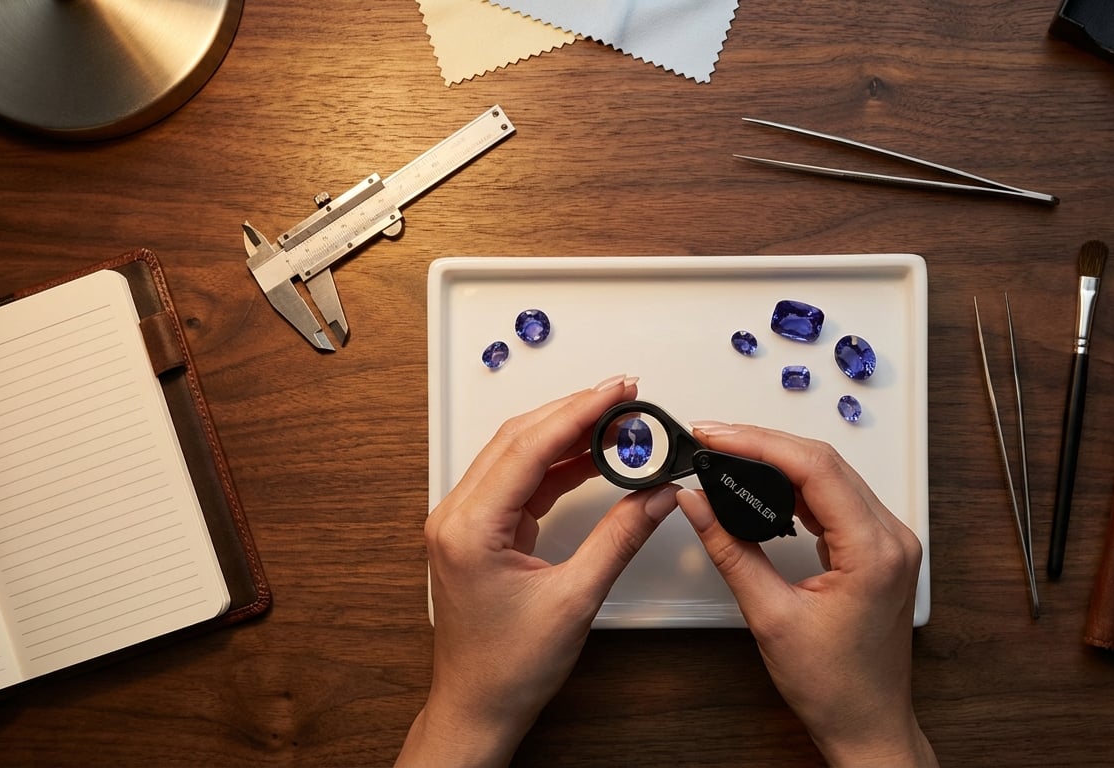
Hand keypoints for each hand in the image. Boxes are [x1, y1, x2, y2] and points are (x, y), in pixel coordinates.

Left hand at [398, 376, 679, 766]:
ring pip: (519, 454)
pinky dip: (558, 464)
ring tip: (617, 420)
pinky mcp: (480, 531)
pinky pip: (520, 481)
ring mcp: (466, 522)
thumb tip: (656, 495)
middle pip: (520, 439)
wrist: (479, 707)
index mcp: (470, 528)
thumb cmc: (508, 667)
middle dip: (574, 412)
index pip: (529, 447)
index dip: (578, 412)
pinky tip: (593, 457)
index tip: (616, 391)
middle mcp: (458, 516)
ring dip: (567, 434)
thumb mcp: (576, 598)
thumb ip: (619, 537)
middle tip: (624, 396)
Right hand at [677, 423, 936, 767]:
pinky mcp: (878, 549)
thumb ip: (731, 550)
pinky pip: (836, 498)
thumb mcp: (770, 616)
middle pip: (824, 462)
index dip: (759, 442)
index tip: (715, 434)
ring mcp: (889, 541)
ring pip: (831, 474)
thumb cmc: (834, 687)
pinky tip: (763, 482)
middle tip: (712, 437)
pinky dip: (797, 485)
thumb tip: (697, 503)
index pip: (815, 468)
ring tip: (728, 452)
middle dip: (764, 443)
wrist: (867, 724)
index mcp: (874, 550)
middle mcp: (891, 537)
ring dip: (779, 459)